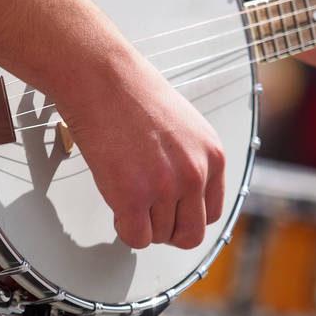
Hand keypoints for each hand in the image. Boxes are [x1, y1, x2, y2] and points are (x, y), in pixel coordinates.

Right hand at [53, 39, 225, 250]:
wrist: (102, 77)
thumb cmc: (133, 94)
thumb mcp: (185, 128)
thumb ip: (191, 161)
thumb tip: (182, 195)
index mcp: (212, 156)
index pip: (212, 213)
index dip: (187, 217)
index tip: (171, 214)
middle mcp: (195, 174)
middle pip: (190, 233)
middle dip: (168, 231)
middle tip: (149, 217)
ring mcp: (165, 187)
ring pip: (159, 236)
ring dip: (141, 222)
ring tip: (126, 194)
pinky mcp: (132, 196)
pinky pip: (135, 238)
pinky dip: (124, 229)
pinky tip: (117, 205)